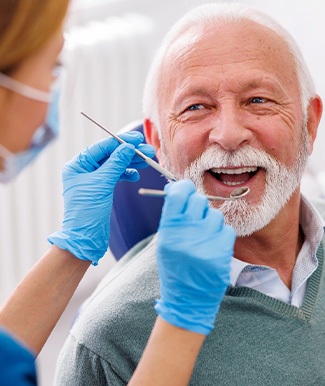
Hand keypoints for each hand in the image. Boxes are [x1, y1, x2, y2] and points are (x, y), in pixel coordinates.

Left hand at [48, 131, 154, 264]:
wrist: (86, 238)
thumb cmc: (87, 211)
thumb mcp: (102, 183)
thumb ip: (116, 163)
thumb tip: (128, 147)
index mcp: (77, 165)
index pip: (102, 147)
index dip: (120, 142)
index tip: (137, 139)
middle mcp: (84, 170)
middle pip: (110, 155)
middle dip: (129, 152)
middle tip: (147, 150)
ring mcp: (93, 179)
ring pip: (115, 165)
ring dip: (131, 162)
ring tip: (147, 161)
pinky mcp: (101, 189)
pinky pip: (116, 176)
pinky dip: (127, 174)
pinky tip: (135, 175)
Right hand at [155, 180, 235, 334]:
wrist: (187, 300)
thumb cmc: (175, 267)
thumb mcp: (165, 242)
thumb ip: (172, 216)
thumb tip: (178, 188)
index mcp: (168, 230)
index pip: (179, 194)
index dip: (183, 187)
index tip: (186, 189)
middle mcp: (186, 234)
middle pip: (199, 200)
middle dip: (198, 206)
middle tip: (196, 217)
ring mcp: (206, 243)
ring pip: (215, 215)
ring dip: (211, 222)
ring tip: (204, 238)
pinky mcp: (222, 253)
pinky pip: (226, 229)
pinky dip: (221, 236)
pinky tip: (213, 247)